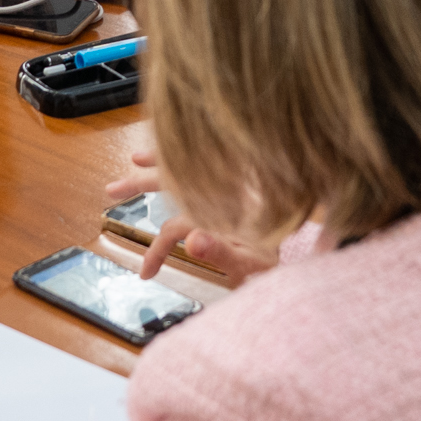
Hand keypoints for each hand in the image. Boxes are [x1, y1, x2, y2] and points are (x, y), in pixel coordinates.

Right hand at [101, 157, 278, 285]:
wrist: (310, 219)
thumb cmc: (281, 249)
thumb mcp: (255, 262)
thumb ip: (223, 253)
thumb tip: (190, 241)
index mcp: (222, 209)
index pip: (176, 227)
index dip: (158, 250)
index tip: (146, 273)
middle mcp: (223, 187)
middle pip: (174, 179)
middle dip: (141, 184)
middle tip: (111, 190)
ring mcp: (229, 178)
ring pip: (185, 162)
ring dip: (158, 161)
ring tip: (134, 157)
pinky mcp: (237, 174)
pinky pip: (202, 157)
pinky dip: (183, 152)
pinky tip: (172, 147)